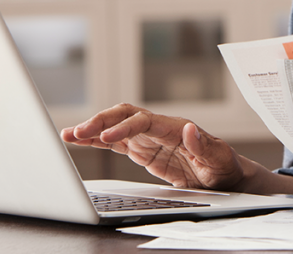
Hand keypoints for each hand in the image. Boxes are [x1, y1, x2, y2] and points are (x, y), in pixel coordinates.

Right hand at [61, 103, 244, 189]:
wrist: (223, 176)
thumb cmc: (223, 166)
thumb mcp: (219, 159)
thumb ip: (204, 145)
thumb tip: (189, 129)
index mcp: (174, 128)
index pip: (143, 121)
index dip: (123, 128)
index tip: (106, 137)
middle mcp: (158, 128)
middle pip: (123, 116)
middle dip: (100, 122)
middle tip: (78, 132)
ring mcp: (148, 138)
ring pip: (114, 126)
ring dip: (92, 129)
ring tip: (68, 134)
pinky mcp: (141, 150)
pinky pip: (114, 143)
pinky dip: (95, 142)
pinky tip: (77, 142)